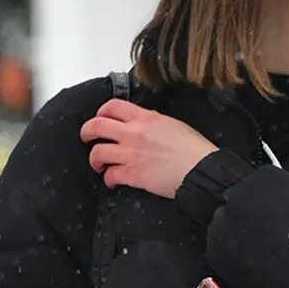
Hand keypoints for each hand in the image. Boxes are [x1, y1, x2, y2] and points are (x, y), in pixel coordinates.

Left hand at [80, 99, 216, 198]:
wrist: (202, 169)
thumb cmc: (194, 149)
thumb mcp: (173, 124)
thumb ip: (153, 121)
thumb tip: (142, 123)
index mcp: (146, 118)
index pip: (113, 106)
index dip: (101, 111)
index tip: (100, 118)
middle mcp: (134, 133)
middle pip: (97, 126)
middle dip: (87, 132)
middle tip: (87, 138)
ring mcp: (131, 154)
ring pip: (97, 152)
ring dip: (95, 159)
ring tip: (99, 164)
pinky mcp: (133, 175)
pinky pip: (110, 175)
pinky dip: (109, 179)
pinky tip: (113, 181)